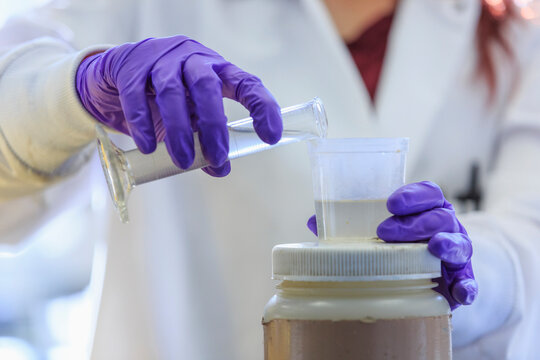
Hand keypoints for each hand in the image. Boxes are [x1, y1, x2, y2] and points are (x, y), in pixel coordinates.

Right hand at [76, 35, 281, 176]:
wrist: (124, 66)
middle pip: (206, 85)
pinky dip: (143, 123)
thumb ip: (206, 139)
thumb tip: (220, 169)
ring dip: (179, 130)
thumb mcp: (193, 113)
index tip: (270, 136)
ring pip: (171, 91)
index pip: (246, 83)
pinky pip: (136, 95)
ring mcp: (161, 60)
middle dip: (213, 124)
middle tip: (217, 157)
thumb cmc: (170, 92)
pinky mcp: (132, 67)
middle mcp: (192, 59)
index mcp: (217, 69)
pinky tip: (148, 146)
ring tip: (182, 161)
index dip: (262, 108)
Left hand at [305, 181, 477, 309]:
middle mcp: (447, 227)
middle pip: (440, 215)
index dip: (413, 195)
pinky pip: (470, 282)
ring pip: (460, 243)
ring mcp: (458, 253)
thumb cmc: (400, 248)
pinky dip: (467, 286)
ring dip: (447, 244)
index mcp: (428, 210)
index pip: (429, 192)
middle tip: (384, 232)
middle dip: (414, 222)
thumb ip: (350, 228)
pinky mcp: (462, 281)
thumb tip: (313, 222)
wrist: (433, 276)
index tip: (391, 203)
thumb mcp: (379, 234)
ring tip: (434, 247)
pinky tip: (459, 292)